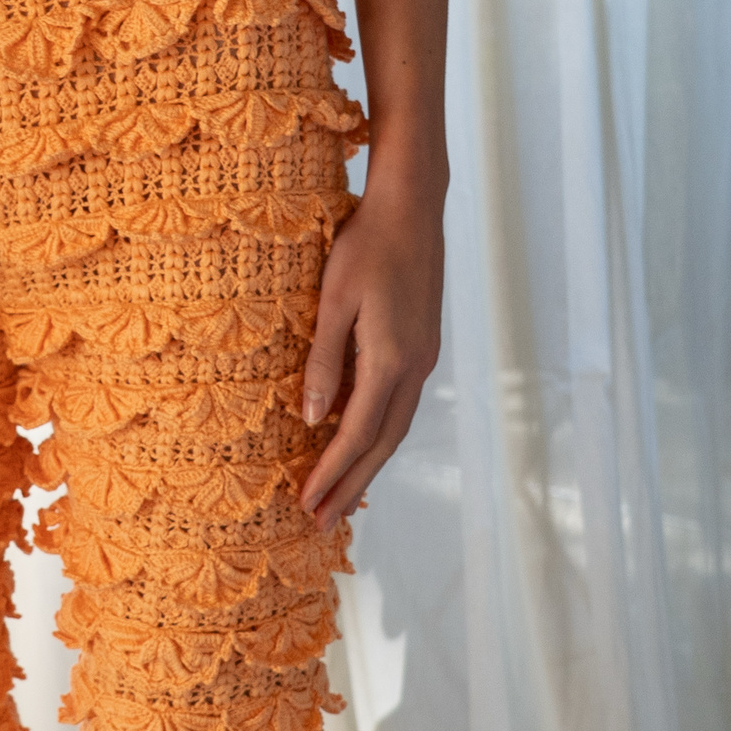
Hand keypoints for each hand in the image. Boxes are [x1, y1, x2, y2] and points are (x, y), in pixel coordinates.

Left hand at [297, 170, 442, 532]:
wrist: (411, 207)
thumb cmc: (365, 245)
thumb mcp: (334, 300)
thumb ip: (325, 362)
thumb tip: (314, 420)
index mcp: (392, 360)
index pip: (356, 434)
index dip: (331, 473)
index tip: (306, 504)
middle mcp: (414, 368)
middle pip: (382, 445)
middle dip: (351, 486)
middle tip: (322, 523)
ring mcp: (423, 358)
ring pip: (395, 428)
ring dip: (366, 465)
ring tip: (340, 495)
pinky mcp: (422, 345)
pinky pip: (400, 404)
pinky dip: (379, 432)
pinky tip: (360, 438)